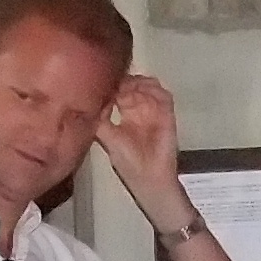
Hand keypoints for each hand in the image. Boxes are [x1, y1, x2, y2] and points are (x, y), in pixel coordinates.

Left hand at [98, 75, 183, 205]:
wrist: (151, 180)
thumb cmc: (130, 164)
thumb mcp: (107, 138)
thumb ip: (100, 118)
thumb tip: (92, 99)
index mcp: (126, 117)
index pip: (120, 93)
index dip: (114, 85)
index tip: (105, 80)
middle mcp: (141, 112)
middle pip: (135, 86)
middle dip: (126, 81)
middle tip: (119, 80)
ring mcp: (155, 113)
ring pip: (150, 87)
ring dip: (141, 82)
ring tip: (132, 84)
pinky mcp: (168, 116)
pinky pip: (165, 97)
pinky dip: (156, 90)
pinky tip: (146, 89)